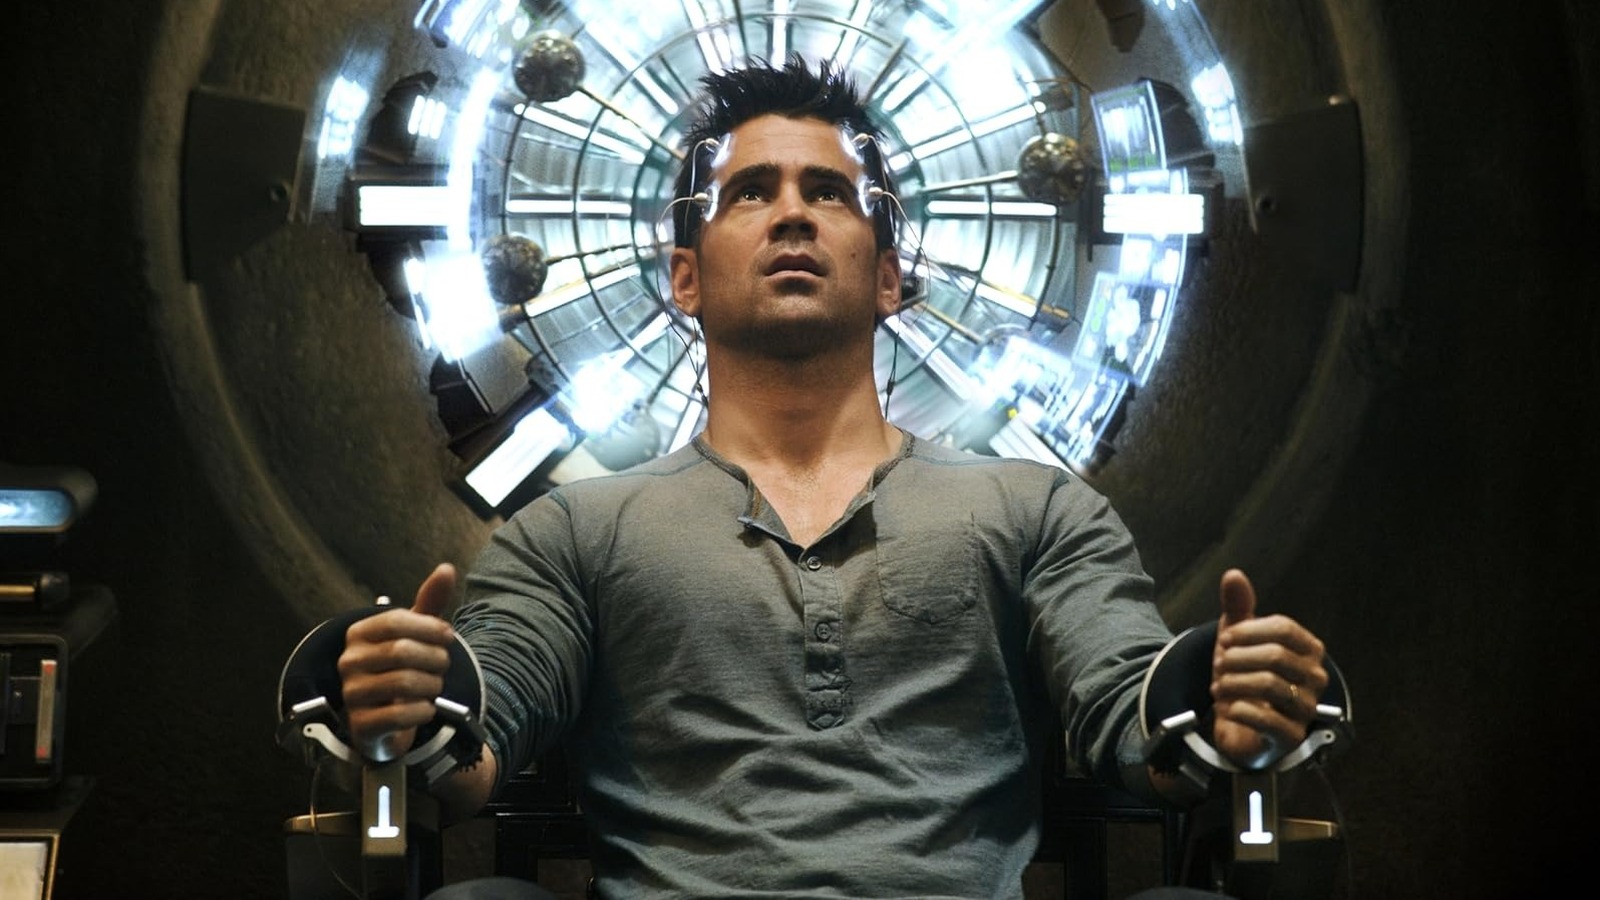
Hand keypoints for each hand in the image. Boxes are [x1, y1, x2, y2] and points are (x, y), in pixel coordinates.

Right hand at [337, 563, 458, 761]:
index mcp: (359, 633)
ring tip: (434, 686)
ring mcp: (351, 694)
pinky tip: (425, 708)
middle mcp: (348, 662)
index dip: (430, 627)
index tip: (448, 637)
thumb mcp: (415, 633)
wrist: (384, 718)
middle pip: (402, 652)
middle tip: (443, 665)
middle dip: (435, 658)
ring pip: (404, 683)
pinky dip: (423, 711)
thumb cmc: (401, 667)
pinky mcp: (360, 725)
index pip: (396, 621)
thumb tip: (447, 568)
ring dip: (432, 685)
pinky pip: (400, 715)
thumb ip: (430, 602)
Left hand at [1210, 568, 1327, 767]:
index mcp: (1309, 649)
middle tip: (1218, 666)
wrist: (1242, 725)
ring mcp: (1307, 709)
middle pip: (1274, 656)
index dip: (1247, 631)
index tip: (1225, 640)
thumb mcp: (1238, 639)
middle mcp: (1316, 678)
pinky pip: (1266, 720)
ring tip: (1218, 686)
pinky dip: (1238, 710)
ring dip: (1233, 683)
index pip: (1283, 629)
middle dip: (1236, 658)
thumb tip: (1233, 574)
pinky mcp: (1291, 737)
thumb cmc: (1246, 675)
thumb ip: (1238, 608)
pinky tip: (1229, 708)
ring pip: (1269, 685)